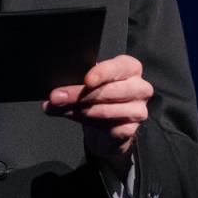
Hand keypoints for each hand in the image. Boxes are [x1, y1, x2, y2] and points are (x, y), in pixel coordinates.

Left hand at [43, 54, 152, 171]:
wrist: (110, 124)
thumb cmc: (100, 95)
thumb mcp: (90, 82)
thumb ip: (77, 82)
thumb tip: (57, 91)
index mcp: (131, 68)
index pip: (118, 68)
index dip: (101, 73)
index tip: (86, 80)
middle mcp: (140, 88)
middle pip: (110, 91)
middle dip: (79, 95)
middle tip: (57, 97)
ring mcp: (138, 110)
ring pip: (105, 110)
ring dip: (77, 109)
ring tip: (58, 108)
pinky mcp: (131, 129)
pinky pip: (105, 126)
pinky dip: (83, 121)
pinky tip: (72, 116)